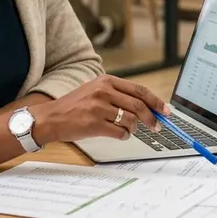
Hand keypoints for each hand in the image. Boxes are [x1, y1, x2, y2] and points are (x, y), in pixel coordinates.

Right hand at [33, 75, 167, 142]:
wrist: (51, 117)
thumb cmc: (75, 105)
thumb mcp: (95, 90)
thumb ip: (118, 94)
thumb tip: (145, 106)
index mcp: (107, 81)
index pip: (139, 90)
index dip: (156, 101)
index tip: (165, 110)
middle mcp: (104, 91)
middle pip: (138, 105)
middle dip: (151, 118)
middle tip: (157, 126)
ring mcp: (99, 107)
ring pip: (130, 120)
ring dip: (133, 128)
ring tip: (128, 130)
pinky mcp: (94, 124)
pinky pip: (120, 132)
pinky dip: (124, 136)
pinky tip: (119, 134)